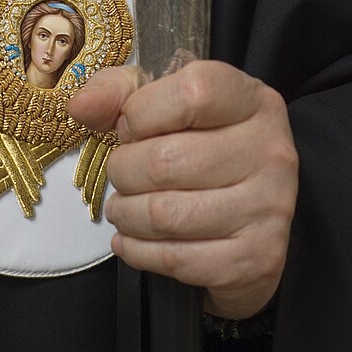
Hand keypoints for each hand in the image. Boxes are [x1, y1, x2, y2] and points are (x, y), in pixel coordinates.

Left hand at [66, 60, 297, 319]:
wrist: (252, 217)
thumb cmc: (199, 144)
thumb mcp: (164, 100)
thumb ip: (119, 91)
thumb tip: (80, 108)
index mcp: (252, 100)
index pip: (190, 93)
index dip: (141, 112)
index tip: (128, 128)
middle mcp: (271, 151)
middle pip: (165, 160)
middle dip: (123, 171)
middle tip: (121, 175)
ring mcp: (270, 209)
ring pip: (166, 215)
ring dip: (126, 214)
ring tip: (121, 209)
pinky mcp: (257, 259)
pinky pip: (177, 260)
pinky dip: (139, 252)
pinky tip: (131, 241)